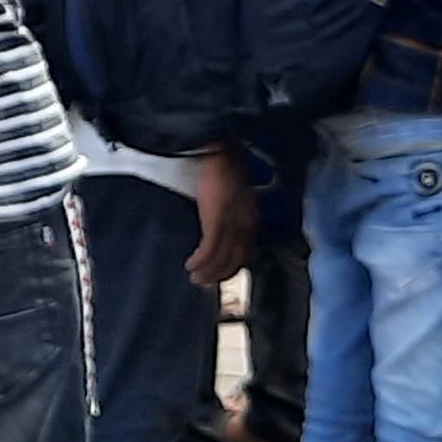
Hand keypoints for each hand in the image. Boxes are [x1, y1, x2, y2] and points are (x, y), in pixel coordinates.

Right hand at [183, 155, 255, 288]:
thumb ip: (234, 214)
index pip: (244, 254)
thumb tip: (223, 228)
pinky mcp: (216, 223)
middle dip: (218, 276)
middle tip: (202, 283)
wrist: (223, 157)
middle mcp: (244, 229)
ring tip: (194, 278)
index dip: (230, 268)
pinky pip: (208, 250)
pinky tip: (190, 264)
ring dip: (207, 272)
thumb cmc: (227, 173)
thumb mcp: (236, 198)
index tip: (217, 276)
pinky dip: (199, 261)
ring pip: (221, 259)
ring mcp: (231, 227)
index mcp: (251, 223)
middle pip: (234, 262)